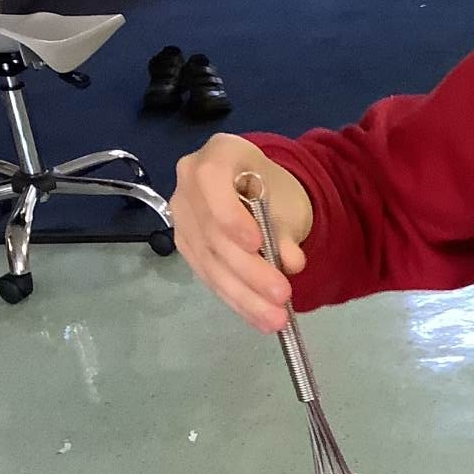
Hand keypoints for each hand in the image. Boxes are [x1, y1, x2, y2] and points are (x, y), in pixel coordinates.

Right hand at [172, 134, 313, 330]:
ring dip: (244, 295)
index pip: (210, 181)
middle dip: (249, 270)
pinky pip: (209, 275)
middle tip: (282, 295)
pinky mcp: (185, 245)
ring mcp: (182, 215)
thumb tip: (291, 262)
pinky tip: (258, 319)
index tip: (256, 243)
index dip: (230, 215)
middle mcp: (188, 182)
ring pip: (209, 261)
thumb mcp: (286, 202)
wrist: (259, 191)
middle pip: (212, 233)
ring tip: (275, 318)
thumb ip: (286, 230)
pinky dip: (236, 300)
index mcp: (218, 154)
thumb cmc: (272, 189)